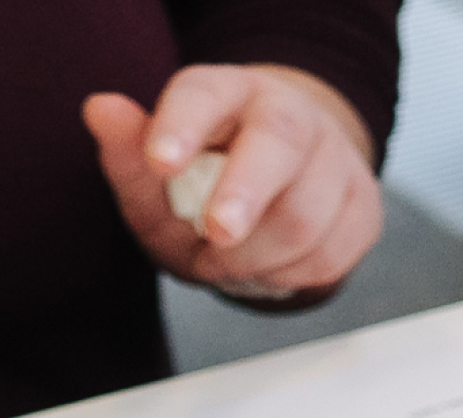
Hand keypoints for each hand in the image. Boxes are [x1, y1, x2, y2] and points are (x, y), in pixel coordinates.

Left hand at [83, 64, 383, 298]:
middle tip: (216, 233)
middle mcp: (289, 115)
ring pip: (304, 216)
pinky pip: (328, 256)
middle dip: (246, 193)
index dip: (183, 126)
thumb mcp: (156, 182)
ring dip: (253, 258)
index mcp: (228, 95)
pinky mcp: (363, 206)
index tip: (160, 161)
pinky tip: (265, 267)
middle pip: (279, 145)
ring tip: (224, 262)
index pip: (205, 96)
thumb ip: (128, 155)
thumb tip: (100, 110)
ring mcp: (334, 159)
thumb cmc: (204, 188)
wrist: (279, 197)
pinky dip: (286, 276)